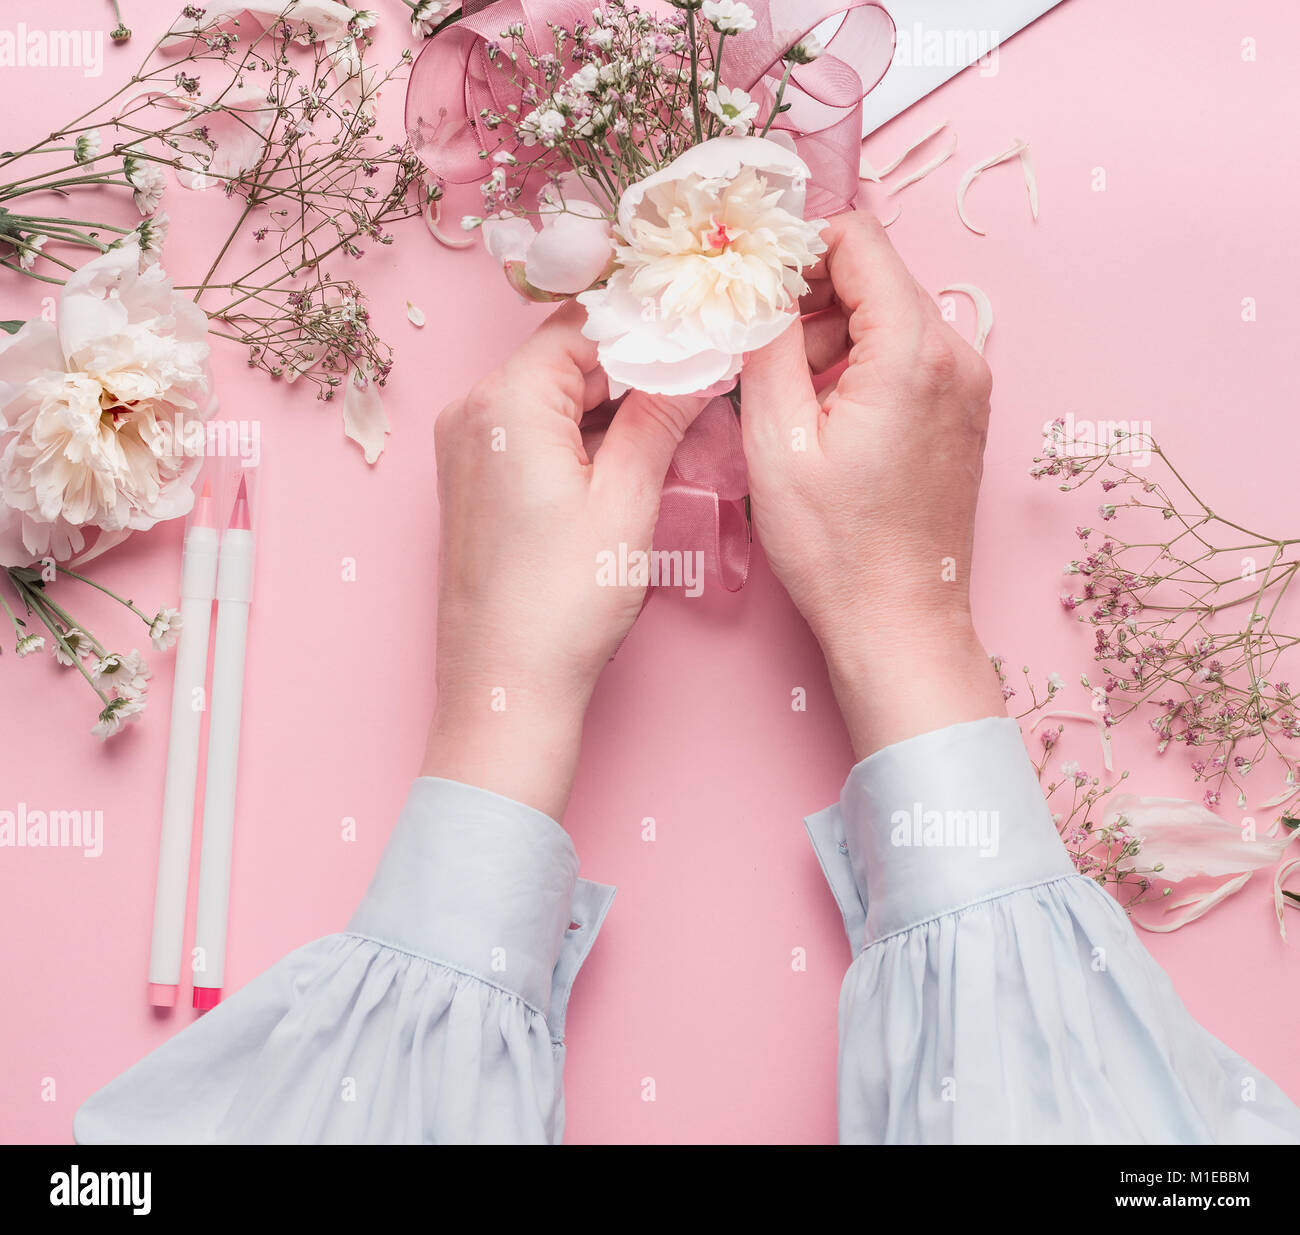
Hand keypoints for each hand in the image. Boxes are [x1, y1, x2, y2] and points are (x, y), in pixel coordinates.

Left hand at [424, 301, 702, 819]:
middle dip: (636, 367)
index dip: (648, 327)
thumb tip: (695, 363)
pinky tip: (633, 458)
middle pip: (568, 359)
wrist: (506, 688)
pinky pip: (535, 435)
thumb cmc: (562, 603)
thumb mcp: (627, 500)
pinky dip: (585, 437)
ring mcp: (468, 450)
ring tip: (679, 424)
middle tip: (703, 381)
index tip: (702, 336)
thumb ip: (660, 416)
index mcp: (506, 402)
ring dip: (615, 405)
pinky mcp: (475, 485)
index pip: (585, 326)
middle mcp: (474, 413)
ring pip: (555, 398)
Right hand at [741, 211, 1005, 758]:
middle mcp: (957, 354)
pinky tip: (827, 421)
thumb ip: (767, 343)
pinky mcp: (963, 414)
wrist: (899, 622)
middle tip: (763, 356)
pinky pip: (908, 358)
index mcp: (912, 351)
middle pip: (875, 277)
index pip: (859, 239)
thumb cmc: (835, 546)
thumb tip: (758, 283)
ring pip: (890, 318)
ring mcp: (968, 386)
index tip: (756, 287)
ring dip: (834, 340)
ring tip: (792, 404)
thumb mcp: (776, 440)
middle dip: (812, 301)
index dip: (798, 249)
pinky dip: (862, 369)